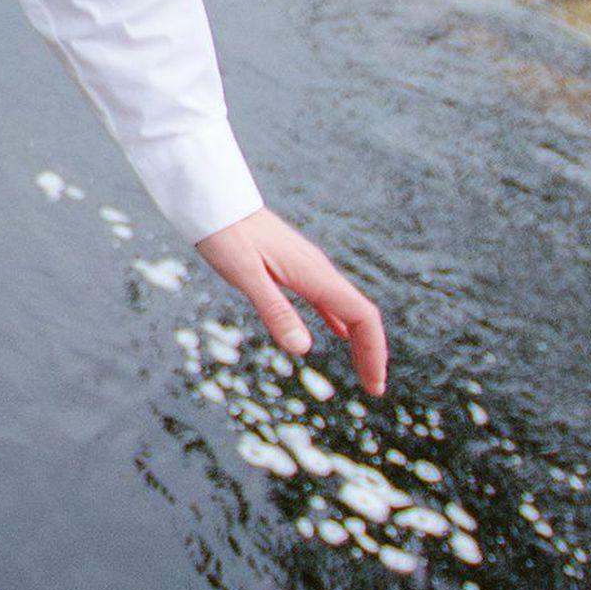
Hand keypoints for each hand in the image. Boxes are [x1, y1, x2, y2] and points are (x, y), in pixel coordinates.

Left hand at [195, 205, 387, 393]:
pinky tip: (337, 334)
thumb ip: (275, 310)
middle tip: (374, 389)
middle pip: (361, 315)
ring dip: (359, 339)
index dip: (374, 351)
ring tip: (362, 369)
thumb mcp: (245, 275)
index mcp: (314, 274)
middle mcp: (319, 270)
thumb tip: (302, 349)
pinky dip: (339, 321)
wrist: (215, 200)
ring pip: (347, 307)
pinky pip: (328, 299)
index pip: (362, 316)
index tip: (375, 386)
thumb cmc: (225, 235)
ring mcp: (309, 268)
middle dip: (372, 352)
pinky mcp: (295, 266)